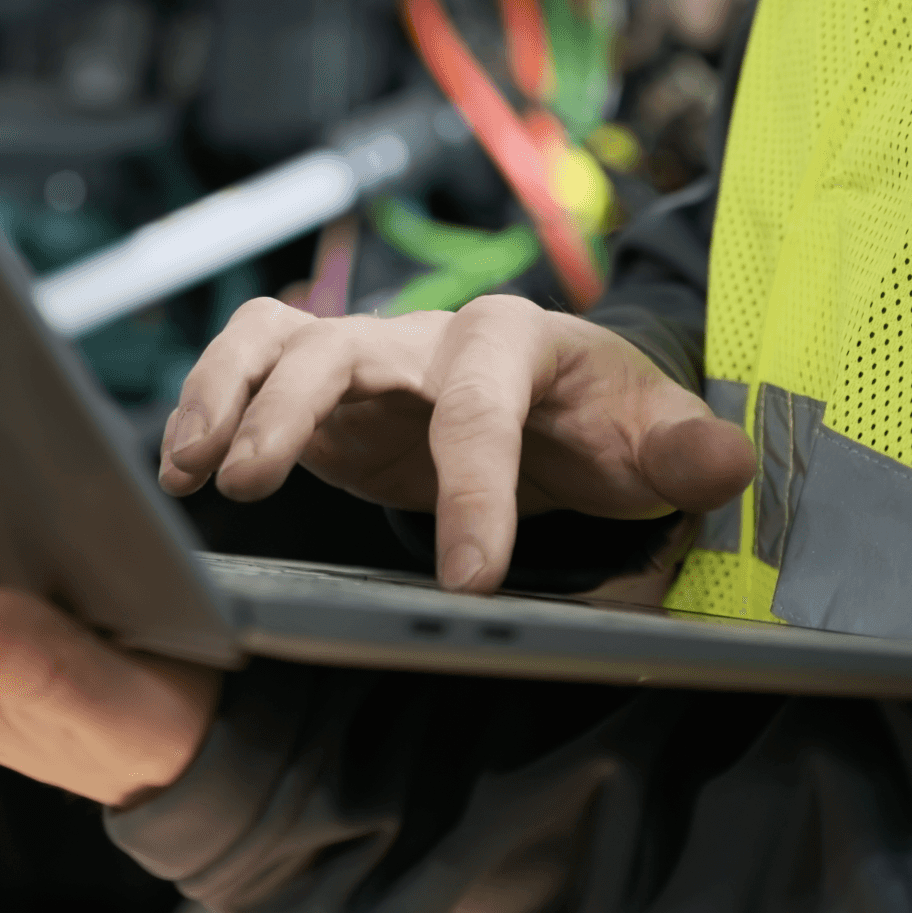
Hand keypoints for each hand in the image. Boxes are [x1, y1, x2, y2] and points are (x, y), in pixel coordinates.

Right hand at [160, 296, 753, 592]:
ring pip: (279, 340)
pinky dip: (207, 399)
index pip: (484, 400)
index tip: (468, 577)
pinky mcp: (323, 386)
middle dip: (296, 410)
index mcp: (518, 341)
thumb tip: (726, 464)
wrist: (563, 410)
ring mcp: (367, 353)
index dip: (473, 486)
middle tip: (254, 487)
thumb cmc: (606, 426)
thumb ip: (685, 452)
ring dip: (229, 396)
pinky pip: (249, 360)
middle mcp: (428, 335)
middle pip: (347, 344)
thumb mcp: (654, 440)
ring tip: (198, 471)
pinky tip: (185, 467)